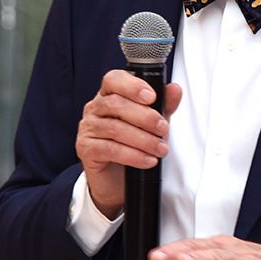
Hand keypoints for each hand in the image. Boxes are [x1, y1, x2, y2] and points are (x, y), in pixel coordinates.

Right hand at [75, 69, 182, 217]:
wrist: (119, 180)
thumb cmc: (134, 145)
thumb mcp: (153, 123)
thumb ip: (163, 105)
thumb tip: (174, 90)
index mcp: (109, 95)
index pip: (114, 79)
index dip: (132, 86)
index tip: (152, 96)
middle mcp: (95, 108)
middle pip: (116, 104)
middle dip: (145, 117)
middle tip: (163, 129)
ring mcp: (88, 128)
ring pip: (115, 128)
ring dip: (143, 139)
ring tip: (161, 149)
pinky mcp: (86, 149)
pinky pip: (110, 149)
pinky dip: (133, 155)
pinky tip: (148, 160)